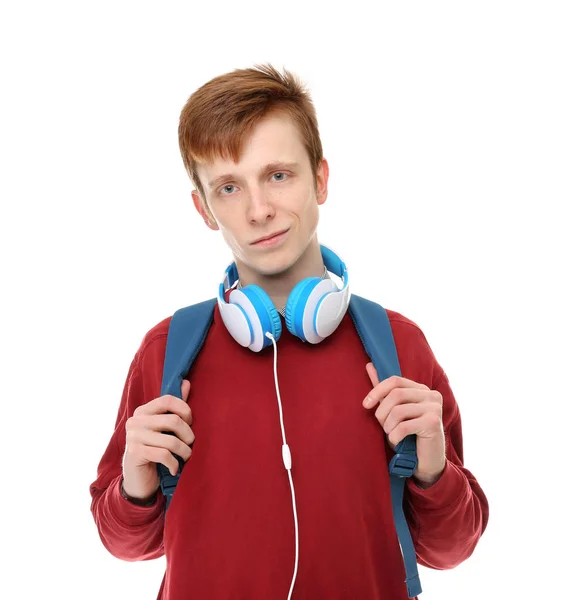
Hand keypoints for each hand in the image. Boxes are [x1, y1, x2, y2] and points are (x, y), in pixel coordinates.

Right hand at [122, 379, 193, 499]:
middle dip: (188, 435)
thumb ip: (174, 406)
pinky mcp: (135, 454)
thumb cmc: (155, 448)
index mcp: (143, 410)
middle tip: (190, 444)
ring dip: (184, 452)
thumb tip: (186, 382)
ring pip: (171, 441)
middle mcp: (136, 421)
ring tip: (186, 457)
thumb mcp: (164, 427)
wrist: (137, 478)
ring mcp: (133, 437)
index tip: (191, 422)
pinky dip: (174, 464)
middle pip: (173, 421)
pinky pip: (164, 455)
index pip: (168, 400)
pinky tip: (175, 468)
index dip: (185, 410)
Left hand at [362, 363, 445, 486]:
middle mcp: (431, 395)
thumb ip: (384, 390)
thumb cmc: (408, 435)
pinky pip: (404, 426)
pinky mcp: (433, 423)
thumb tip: (369, 365)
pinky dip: (394, 436)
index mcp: (421, 389)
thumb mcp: (394, 410)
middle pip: (395, 394)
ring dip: (388, 426)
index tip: (366, 405)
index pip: (395, 380)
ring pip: (398, 411)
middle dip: (382, 412)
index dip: (377, 391)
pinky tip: (397, 442)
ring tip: (391, 434)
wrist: (426, 461)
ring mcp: (434, 408)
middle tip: (382, 426)